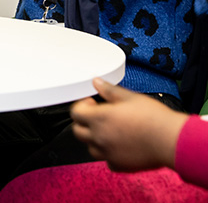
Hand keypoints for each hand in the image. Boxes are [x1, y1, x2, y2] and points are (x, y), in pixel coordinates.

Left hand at [71, 78, 187, 171]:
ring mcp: (108, 153)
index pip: (75, 113)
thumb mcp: (130, 97)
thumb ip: (109, 90)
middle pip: (78, 131)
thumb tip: (97, 82)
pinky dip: (109, 153)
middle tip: (98, 116)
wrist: (172, 140)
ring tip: (109, 130)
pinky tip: (119, 145)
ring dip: (95, 138)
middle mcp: (99, 137)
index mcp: (99, 118)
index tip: (92, 103)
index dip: (82, 106)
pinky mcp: (119, 165)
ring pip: (90, 147)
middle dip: (84, 122)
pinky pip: (107, 160)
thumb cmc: (153, 118)